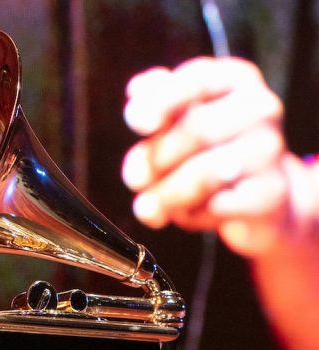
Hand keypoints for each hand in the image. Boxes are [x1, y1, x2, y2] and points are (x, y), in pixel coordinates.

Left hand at [121, 57, 307, 256]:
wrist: (257, 198)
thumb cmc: (208, 152)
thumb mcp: (179, 123)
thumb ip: (155, 106)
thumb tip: (137, 90)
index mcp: (234, 79)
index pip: (197, 79)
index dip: (161, 100)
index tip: (135, 122)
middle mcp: (260, 108)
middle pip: (196, 130)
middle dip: (155, 159)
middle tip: (134, 180)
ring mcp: (270, 151)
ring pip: (205, 173)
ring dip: (166, 194)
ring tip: (146, 207)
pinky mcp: (271, 193)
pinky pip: (217, 207)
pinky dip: (192, 216)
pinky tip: (188, 214)